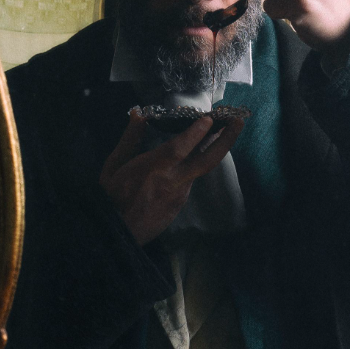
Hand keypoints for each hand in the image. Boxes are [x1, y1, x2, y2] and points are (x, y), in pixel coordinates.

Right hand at [99, 109, 244, 245]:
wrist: (115, 235)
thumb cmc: (110, 197)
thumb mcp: (114, 165)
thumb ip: (130, 139)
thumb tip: (138, 114)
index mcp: (152, 169)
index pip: (179, 148)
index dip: (195, 133)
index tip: (209, 119)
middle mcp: (171, 182)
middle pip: (206, 160)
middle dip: (226, 139)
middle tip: (239, 121)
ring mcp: (179, 195)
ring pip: (201, 169)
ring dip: (214, 149)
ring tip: (224, 130)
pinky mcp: (179, 205)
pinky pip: (191, 181)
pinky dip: (196, 165)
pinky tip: (198, 153)